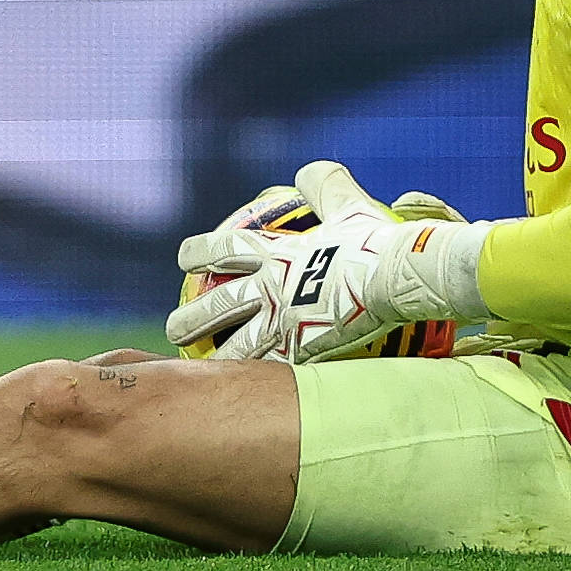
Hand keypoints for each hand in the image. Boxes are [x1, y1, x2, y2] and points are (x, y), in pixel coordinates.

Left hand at [166, 162, 493, 363]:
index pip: (225, 250)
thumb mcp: (350, 204)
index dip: (200, 253)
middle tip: (174, 327)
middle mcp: (270, 289)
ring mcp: (283, 324)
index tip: (183, 259)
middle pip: (218, 305)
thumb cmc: (376, 240)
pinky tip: (245, 398)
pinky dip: (256, 383)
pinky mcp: (302, 355)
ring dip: (212, 357)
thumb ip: (327, 187)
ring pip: (235, 347)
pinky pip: (271, 373)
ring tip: (196, 369)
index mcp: (277, 254)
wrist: (396, 278)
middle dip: (192, 316)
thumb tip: (309, 172)